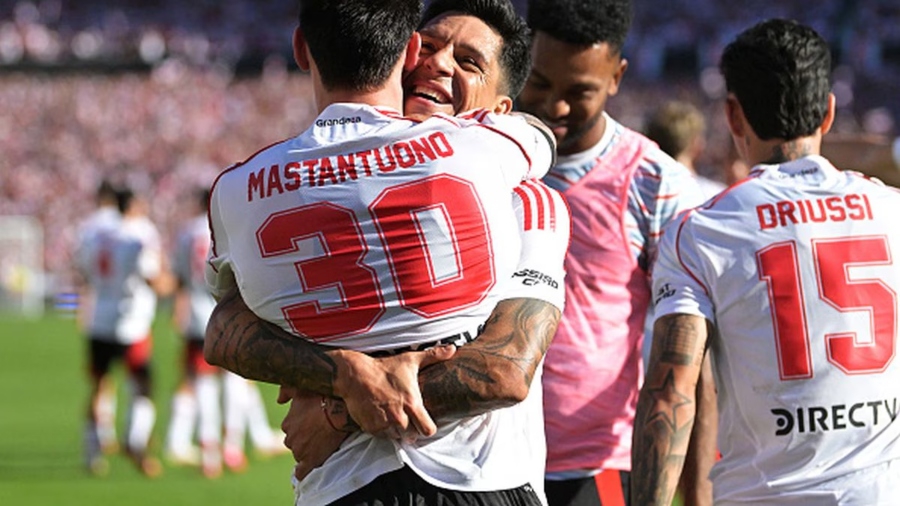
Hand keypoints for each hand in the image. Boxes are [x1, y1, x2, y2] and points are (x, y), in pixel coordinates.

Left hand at [277, 386, 347, 480]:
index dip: (301, 427)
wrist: (337, 411)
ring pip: (299, 455)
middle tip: (317, 434)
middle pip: (294, 443)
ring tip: (320, 445)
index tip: (311, 425)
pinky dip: (303, 471)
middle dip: (303, 440)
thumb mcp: (300, 389)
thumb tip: (279, 400)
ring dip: (307, 452)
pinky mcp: (310, 461)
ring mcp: (299, 451)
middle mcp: (290, 438)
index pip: (290, 429)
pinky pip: (301, 472)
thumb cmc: (320, 397)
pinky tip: (309, 467)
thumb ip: (286, 391)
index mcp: (287, 423)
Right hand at [333, 345, 455, 439]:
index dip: (427, 428)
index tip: (424, 422)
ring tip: (392, 417)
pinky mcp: (370, 428)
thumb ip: (433, 356)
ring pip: (396, 437)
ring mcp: (384, 424)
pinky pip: (381, 436)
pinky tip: (380, 417)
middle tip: (406, 418)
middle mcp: (399, 417)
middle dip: (410, 429)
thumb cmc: (384, 367)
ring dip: (395, 431)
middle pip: (412, 436)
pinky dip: (381, 430)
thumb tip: (453, 348)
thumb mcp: (410, 360)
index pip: (428, 430)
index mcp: (412, 404)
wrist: (355, 374)